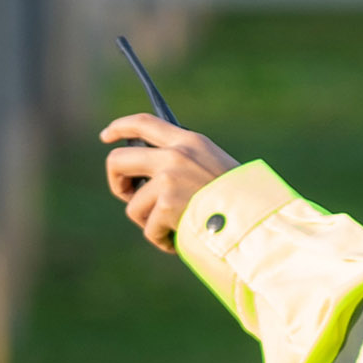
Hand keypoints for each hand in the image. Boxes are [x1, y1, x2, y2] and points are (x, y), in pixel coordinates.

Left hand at [101, 113, 236, 254]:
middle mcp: (175, 155)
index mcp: (189, 141)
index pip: (144, 123)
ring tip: (173, 228)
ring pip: (132, 205)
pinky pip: (148, 229)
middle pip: (118, 160)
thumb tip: (145, 177)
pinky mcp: (165, 204)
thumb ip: (184, 164)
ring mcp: (168, 179)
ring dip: (149, 222)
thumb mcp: (212, 168)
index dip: (120, 127)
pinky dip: (162, 240)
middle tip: (128, 196)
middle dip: (116, 183)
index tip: (105, 136)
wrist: (256, 220)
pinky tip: (179, 240)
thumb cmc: (240, 200)